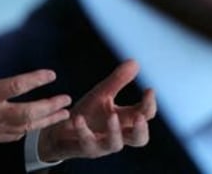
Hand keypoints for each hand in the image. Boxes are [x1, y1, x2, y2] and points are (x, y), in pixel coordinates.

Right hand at [0, 33, 72, 158]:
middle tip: (66, 99)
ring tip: (63, 113)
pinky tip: (39, 124)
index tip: (51, 74)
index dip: (35, 80)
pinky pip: (16, 136)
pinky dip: (31, 129)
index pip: (15, 87)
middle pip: (27, 112)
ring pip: (26, 127)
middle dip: (49, 106)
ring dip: (46, 120)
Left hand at [37, 60, 156, 161]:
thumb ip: (118, 80)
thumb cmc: (88, 112)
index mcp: (125, 119)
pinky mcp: (85, 148)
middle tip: (140, 117)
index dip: (150, 104)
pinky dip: (83, 130)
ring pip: (116, 144)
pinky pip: (87, 142)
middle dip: (141, 129)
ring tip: (112, 116)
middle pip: (140, 139)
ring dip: (115, 131)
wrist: (61, 130)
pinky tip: (78, 118)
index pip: (145, 115)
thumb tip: (135, 62)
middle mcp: (118, 134)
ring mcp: (102, 144)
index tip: (149, 89)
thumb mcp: (102, 94)